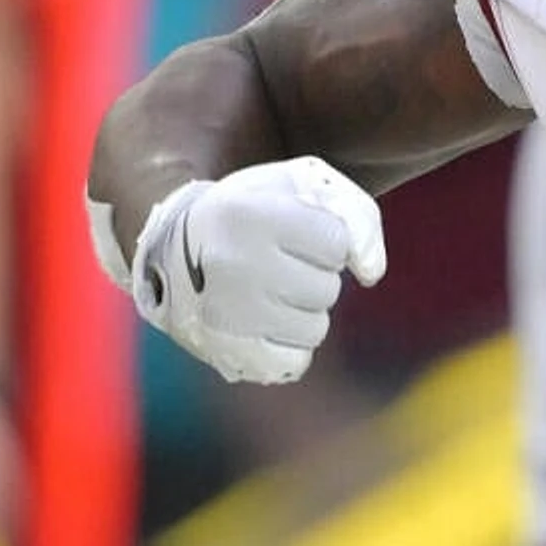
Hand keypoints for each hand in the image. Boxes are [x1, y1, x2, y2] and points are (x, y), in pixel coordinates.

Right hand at [129, 156, 386, 384]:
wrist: (173, 244)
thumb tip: (372, 274)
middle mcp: (233, 266)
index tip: (296, 232)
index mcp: (249, 215)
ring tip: (268, 288)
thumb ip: (356, 215)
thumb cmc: (254, 209)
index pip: (337, 243)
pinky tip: (265, 321)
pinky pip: (294, 362)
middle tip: (277, 261)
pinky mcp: (225, 354)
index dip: (326, 238)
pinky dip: (288, 345)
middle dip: (314, 274)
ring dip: (303, 309)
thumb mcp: (302, 184)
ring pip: (315, 328)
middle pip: (328, 288)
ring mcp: (227, 316)